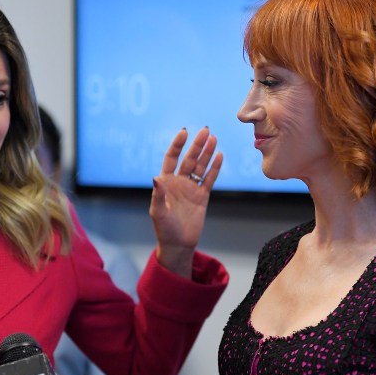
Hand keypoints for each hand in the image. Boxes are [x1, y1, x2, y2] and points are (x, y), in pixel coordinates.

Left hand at [150, 126, 222, 277]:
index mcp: (166, 182)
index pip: (171, 158)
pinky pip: (209, 179)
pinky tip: (219, 156)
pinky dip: (214, 168)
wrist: (178, 244)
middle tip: (205, 130)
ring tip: (214, 138)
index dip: (177, 145)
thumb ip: (158, 195)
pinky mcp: (202, 197)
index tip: (184, 132)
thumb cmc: (164, 228)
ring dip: (207, 153)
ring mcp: (191, 188)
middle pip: (189, 159)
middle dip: (197, 145)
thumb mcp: (158, 212)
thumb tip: (156, 178)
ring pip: (201, 167)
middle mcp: (179, 182)